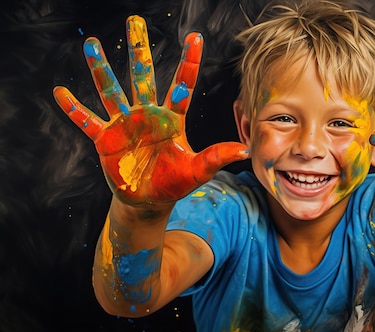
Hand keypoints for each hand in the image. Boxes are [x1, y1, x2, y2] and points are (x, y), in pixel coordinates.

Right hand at [53, 16, 247, 205]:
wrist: (148, 200)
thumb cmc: (174, 183)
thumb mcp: (197, 171)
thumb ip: (217, 157)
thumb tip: (245, 149)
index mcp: (172, 118)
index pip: (182, 85)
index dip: (189, 61)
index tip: (195, 36)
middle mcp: (147, 114)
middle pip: (142, 76)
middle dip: (138, 49)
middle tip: (134, 21)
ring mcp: (124, 124)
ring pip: (111, 90)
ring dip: (100, 68)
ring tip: (91, 43)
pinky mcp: (105, 138)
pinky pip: (87, 120)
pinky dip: (73, 108)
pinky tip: (60, 91)